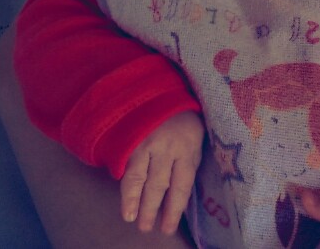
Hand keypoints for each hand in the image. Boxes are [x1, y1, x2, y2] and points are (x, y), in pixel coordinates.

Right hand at [120, 111, 203, 233]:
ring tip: (133, 220)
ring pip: (141, 179)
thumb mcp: (195, 137)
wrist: (161, 92)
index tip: (168, 227)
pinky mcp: (132, 139)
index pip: (182, 185)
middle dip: (153, 210)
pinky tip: (124, 202)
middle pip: (160, 185)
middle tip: (148, 229)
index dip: (174, 209)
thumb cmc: (182, 119)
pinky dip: (126, 188)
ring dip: (136, 203)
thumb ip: (189, 161)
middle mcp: (168, 146)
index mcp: (189, 146)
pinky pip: (128, 168)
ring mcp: (148, 142)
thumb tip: (180, 195)